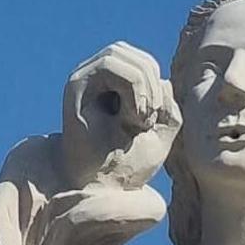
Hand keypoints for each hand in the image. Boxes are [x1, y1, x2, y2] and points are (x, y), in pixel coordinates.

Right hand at [59, 44, 180, 191]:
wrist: (99, 189)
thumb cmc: (127, 165)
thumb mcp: (161, 133)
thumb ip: (168, 104)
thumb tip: (163, 79)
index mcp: (119, 88)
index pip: (144, 63)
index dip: (158, 83)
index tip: (156, 120)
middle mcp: (99, 79)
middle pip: (134, 55)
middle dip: (152, 82)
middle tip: (150, 119)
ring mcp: (86, 79)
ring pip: (120, 54)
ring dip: (142, 86)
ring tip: (140, 120)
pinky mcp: (76, 84)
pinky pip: (110, 65)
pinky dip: (130, 88)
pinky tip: (130, 118)